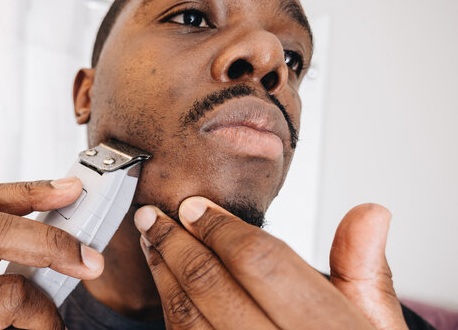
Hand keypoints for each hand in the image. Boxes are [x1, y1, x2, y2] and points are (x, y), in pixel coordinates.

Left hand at [134, 197, 406, 328]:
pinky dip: (168, 307)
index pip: (261, 262)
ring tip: (151, 240)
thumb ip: (363, 266)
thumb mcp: (372, 318)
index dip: (219, 229)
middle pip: (213, 286)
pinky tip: (164, 282)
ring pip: (189, 316)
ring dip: (164, 272)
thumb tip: (370, 213)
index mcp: (326, 328)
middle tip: (154, 215)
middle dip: (177, 243)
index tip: (194, 206)